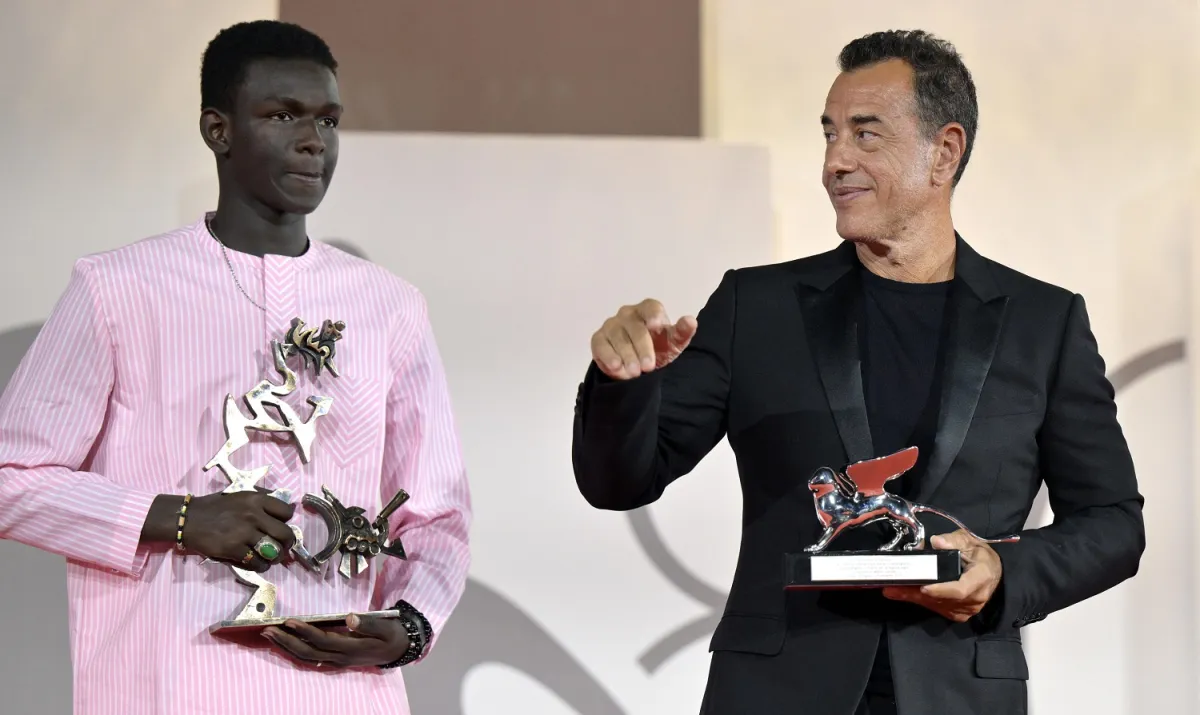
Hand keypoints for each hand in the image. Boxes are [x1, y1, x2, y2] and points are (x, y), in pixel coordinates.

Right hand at [182, 491, 296, 571]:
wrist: (188, 519)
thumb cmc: (216, 507)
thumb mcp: (242, 496)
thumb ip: (263, 500)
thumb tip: (288, 506)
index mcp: (257, 500)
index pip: (287, 512)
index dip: (287, 522)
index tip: (281, 526)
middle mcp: (253, 515)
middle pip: (285, 534)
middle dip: (287, 544)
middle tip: (283, 548)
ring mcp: (243, 532)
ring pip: (274, 551)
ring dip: (275, 557)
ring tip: (271, 558)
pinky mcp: (233, 549)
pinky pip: (257, 562)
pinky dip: (260, 566)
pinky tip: (258, 564)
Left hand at [263, 614, 410, 668]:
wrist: (398, 650)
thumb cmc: (391, 635)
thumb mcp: (386, 627)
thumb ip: (368, 624)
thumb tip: (350, 617)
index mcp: (351, 648)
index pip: (322, 640)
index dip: (305, 631)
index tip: (289, 621)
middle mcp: (340, 658)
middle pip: (308, 652)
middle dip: (286, 642)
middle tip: (267, 630)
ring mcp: (336, 662)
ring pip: (306, 658)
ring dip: (286, 648)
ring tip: (270, 636)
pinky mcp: (335, 661)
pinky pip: (310, 660)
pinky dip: (295, 652)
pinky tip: (285, 645)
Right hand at [590, 299, 696, 379]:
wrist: (637, 364)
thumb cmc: (657, 348)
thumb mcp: (673, 343)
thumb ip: (682, 332)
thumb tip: (691, 320)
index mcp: (647, 310)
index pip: (650, 307)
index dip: (653, 315)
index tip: (656, 327)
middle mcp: (627, 313)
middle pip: (634, 326)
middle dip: (642, 347)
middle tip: (648, 367)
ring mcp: (611, 325)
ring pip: (617, 336)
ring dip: (626, 356)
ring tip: (634, 373)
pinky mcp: (598, 338)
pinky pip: (601, 345)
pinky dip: (609, 357)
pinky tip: (616, 368)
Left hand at [881, 530, 1001, 622]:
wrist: (992, 572)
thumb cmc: (979, 555)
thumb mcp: (969, 541)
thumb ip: (954, 540)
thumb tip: (936, 541)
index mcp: (981, 577)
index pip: (960, 589)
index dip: (941, 590)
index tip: (923, 587)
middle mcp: (975, 598)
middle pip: (943, 599)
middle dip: (916, 593)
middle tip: (892, 587)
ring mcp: (967, 609)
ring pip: (937, 605)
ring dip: (913, 598)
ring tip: (891, 589)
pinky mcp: (958, 614)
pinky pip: (937, 609)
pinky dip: (920, 601)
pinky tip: (902, 594)